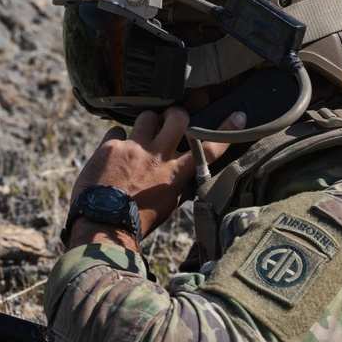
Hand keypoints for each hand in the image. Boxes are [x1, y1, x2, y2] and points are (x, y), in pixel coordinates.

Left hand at [66, 107, 244, 249]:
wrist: (103, 226)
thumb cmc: (138, 220)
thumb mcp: (167, 205)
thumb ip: (179, 184)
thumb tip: (189, 174)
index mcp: (176, 174)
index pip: (209, 149)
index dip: (226, 131)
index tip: (239, 116)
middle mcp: (158, 156)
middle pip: (179, 118)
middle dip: (177, 115)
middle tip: (170, 121)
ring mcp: (134, 148)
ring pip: (148, 116)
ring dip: (146, 124)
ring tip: (139, 137)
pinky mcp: (110, 146)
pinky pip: (116, 129)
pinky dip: (116, 138)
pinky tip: (113, 153)